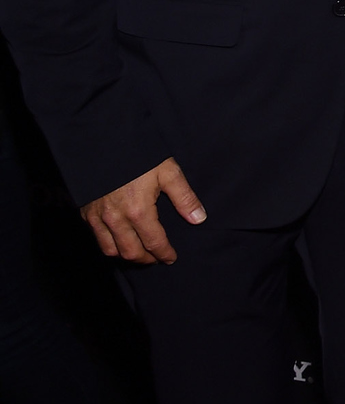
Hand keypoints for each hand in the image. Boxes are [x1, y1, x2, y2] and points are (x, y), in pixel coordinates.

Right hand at [81, 157, 205, 264]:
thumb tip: (199, 219)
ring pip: (110, 250)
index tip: (171, 258)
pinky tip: (119, 240)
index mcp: (139, 211)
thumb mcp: (168, 172)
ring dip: (126, 256)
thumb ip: (184, 197)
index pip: (154, 243)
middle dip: (146, 259)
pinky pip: (96, 238)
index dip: (164, 253)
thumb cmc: (139, 156)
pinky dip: (108, 245)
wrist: (104, 144)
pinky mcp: (86, 213)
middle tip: (157, 259)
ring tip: (139, 253)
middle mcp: (116, 219)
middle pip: (131, 252)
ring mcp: (98, 218)